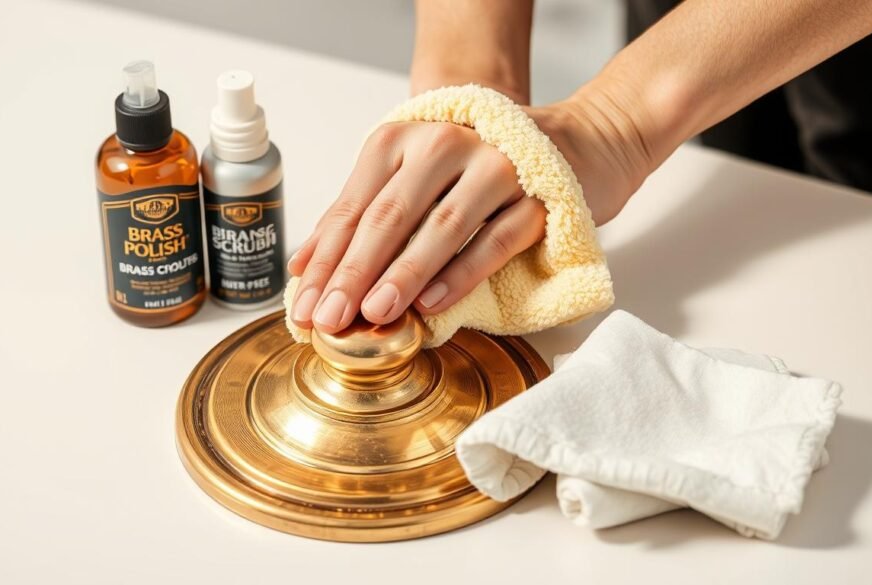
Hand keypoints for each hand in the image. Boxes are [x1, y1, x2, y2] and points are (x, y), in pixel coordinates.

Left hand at [288, 96, 652, 334]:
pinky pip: (495, 241)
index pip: (353, 208)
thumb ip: (358, 217)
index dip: (324, 260)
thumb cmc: (474, 170)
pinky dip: (461, 274)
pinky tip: (431, 304)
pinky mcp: (537, 197)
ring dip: (403, 275)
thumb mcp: (409, 180)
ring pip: (441, 227)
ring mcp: (495, 168)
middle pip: (389, 216)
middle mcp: (445, 144)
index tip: (303, 306)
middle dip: (353, 273)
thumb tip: (303, 270)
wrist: (569, 142)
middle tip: (327, 318)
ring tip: (373, 314)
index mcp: (402, 139)